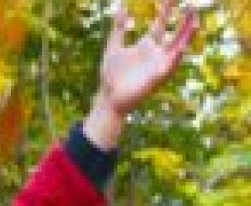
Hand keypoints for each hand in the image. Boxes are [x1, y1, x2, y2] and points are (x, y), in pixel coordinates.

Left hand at [84, 1, 198, 149]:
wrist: (108, 98)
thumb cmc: (111, 75)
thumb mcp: (114, 47)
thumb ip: (118, 29)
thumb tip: (122, 7)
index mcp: (146, 45)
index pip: (160, 24)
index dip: (166, 11)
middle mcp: (156, 53)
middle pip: (174, 34)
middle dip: (183, 22)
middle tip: (192, 7)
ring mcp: (158, 65)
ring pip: (177, 48)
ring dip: (187, 38)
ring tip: (195, 24)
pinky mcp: (157, 77)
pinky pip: (170, 67)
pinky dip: (176, 58)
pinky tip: (182, 48)